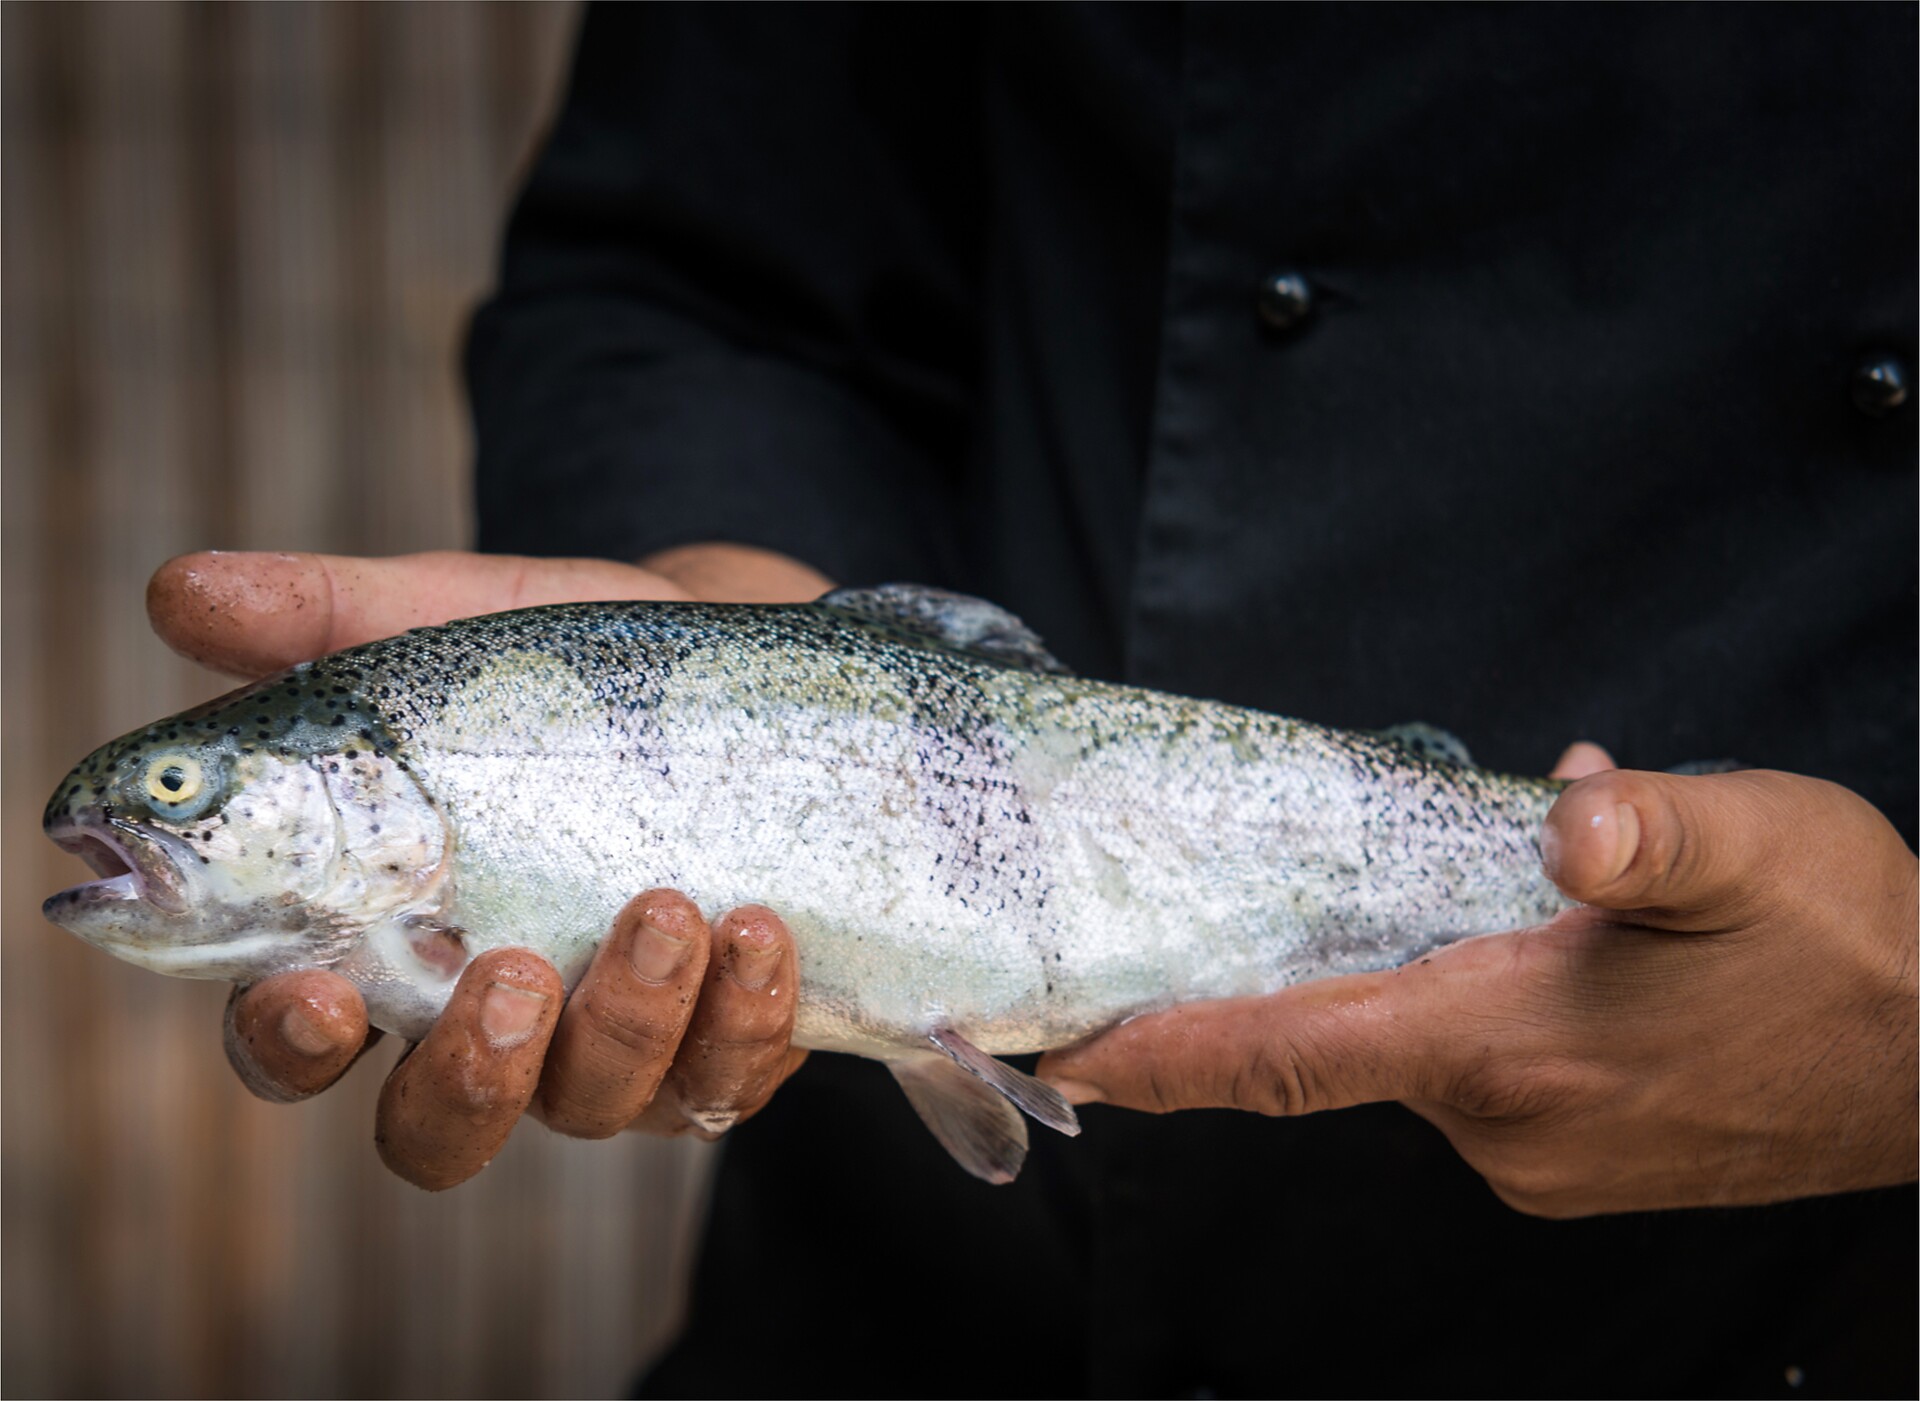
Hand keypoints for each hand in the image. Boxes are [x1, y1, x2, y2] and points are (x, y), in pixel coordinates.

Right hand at [151, 545, 829, 1188]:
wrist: (743, 674)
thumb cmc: (565, 670)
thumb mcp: (447, 623)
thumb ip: (322, 619)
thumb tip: (177, 592)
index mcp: (384, 945)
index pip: (296, 1044)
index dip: (289, 1043)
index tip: (316, 991)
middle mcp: (487, 1024)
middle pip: (439, 1129)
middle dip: (470, 1077)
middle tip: (508, 971)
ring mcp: (610, 1050)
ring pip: (595, 1103)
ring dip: (626, 1020)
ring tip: (667, 906)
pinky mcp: (721, 1045)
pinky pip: (725, 1077)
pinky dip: (740, 1016)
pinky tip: (755, 928)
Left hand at [1037, 744, 1919, 1216]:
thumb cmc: (1854, 956)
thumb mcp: (1755, 846)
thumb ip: (1648, 828)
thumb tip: (1565, 807)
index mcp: (1506, 1048)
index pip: (1281, 1055)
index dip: (1160, 1054)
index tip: (1061, 1048)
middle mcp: (1503, 1123)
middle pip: (1331, 1043)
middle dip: (1290, 974)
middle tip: (1261, 892)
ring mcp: (1540, 1154)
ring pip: (1415, 1049)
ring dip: (1417, 973)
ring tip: (1503, 900)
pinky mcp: (1578, 1158)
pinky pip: (1478, 1072)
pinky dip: (1471, 1005)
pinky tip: (1550, 944)